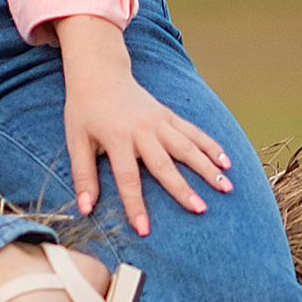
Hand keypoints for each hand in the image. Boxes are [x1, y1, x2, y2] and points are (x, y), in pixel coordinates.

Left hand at [52, 15, 232, 235]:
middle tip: (200, 209)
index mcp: (117, 138)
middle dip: (182, 189)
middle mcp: (142, 130)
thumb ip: (83, 175)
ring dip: (207, 168)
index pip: (127, 178)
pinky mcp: (168, 115)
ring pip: (187, 147)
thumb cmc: (85, 110)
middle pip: (164, 164)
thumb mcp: (75, 140)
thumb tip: (84, 208)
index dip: (135, 205)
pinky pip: (193, 132)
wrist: (99, 72)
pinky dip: (211, 146)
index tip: (144, 229)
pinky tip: (226, 162)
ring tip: (226, 188)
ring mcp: (159, 121)